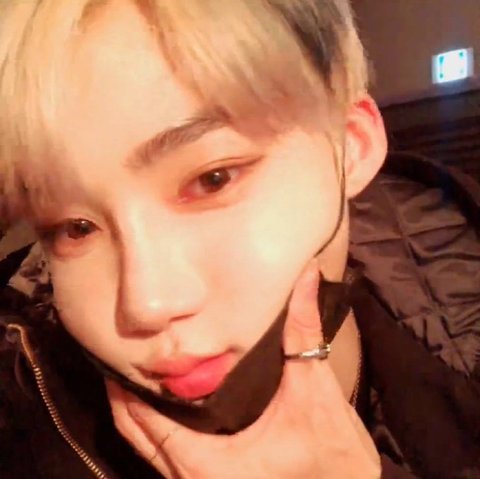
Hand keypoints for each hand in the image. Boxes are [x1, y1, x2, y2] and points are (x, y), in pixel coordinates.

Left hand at [107, 260, 380, 478]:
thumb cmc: (335, 460)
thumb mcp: (316, 395)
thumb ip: (304, 333)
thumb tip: (306, 276)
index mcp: (205, 465)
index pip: (144, 420)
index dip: (125, 385)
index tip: (120, 347)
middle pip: (135, 433)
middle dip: (125, 392)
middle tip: (127, 347)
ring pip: (148, 446)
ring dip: (139, 408)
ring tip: (143, 365)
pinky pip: (166, 453)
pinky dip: (157, 424)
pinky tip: (168, 396)